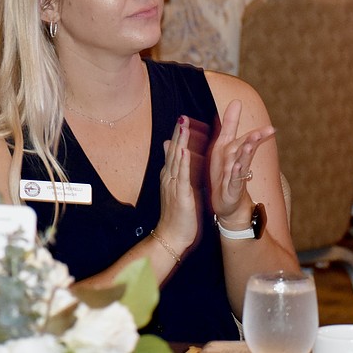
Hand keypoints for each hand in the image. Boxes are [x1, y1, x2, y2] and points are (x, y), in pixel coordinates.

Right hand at [156, 116, 201, 251]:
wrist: (171, 237)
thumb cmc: (177, 215)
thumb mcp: (178, 190)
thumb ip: (179, 174)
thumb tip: (180, 161)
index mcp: (170, 176)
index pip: (174, 152)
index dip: (178, 136)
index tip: (183, 120)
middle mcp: (169, 178)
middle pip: (174, 151)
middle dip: (178, 134)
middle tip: (182, 116)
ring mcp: (173, 185)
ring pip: (176, 159)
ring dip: (180, 141)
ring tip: (183, 125)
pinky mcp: (180, 194)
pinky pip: (181, 175)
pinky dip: (182, 161)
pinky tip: (183, 150)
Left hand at [209, 100, 275, 224]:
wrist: (226, 203)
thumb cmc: (225, 172)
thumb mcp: (225, 145)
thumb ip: (231, 124)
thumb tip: (237, 101)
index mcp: (236, 152)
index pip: (248, 140)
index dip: (259, 134)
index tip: (272, 128)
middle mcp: (238, 163)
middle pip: (246, 149)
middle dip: (255, 140)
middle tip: (266, 131)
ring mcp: (235, 177)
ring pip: (241, 163)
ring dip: (246, 154)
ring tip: (250, 144)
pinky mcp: (231, 190)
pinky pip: (233, 180)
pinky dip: (235, 174)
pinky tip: (237, 167)